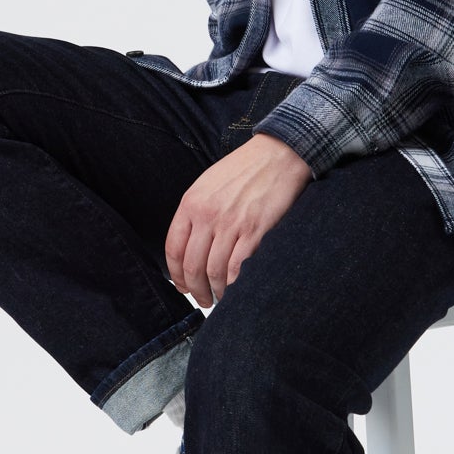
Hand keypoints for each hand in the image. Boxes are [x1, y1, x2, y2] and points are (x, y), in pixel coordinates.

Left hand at [166, 133, 312, 307]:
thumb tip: (191, 246)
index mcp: (191, 203)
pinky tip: (237, 289)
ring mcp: (231, 224)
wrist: (279, 153)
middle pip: (192, 266)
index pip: (173, 249)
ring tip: (220, 297)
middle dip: (195, 290)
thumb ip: (196, 212)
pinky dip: (235, 285)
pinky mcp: (255, 230)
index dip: (176, 274)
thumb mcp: (209, 183)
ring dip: (216, 291)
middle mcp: (207, 215)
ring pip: (214, 271)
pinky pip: (238, 268)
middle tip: (203, 299)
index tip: (182, 286)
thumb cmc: (245, 169)